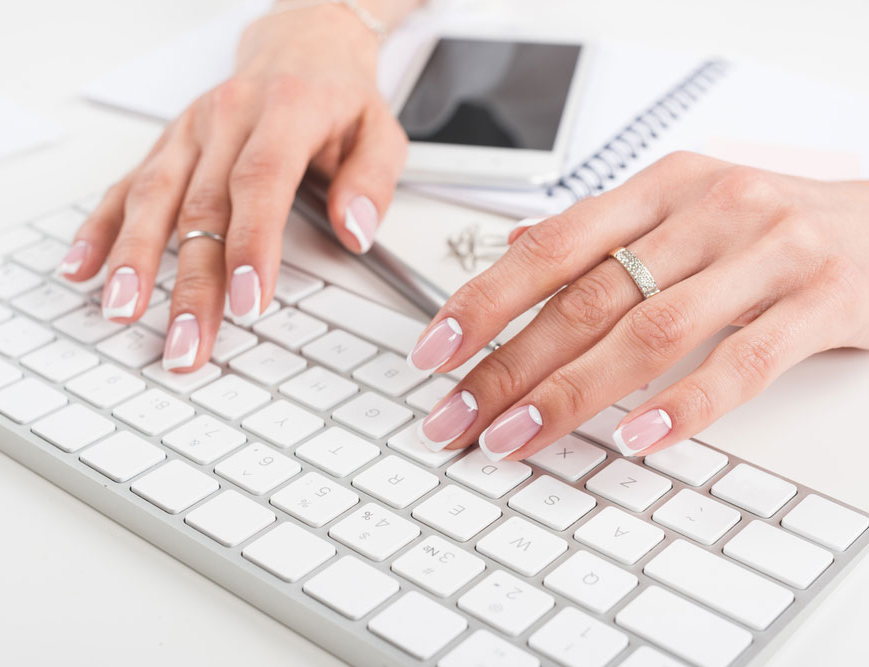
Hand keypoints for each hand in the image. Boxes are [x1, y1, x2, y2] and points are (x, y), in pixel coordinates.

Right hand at [59, 3, 406, 370]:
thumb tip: (354, 231)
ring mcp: (191, 130)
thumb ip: (371, 182)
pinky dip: (101, 227)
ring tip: (121, 310)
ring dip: (133, 258)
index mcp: (286, 111)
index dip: (252, 244)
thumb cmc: (337, 96)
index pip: (261, 181)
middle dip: (191, 282)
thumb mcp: (381, 130)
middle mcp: (229, 117)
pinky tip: (83, 266)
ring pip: (155, 196)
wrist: (300, 45)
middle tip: (187, 341)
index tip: (248, 301)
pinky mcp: (168, 142)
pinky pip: (126, 184)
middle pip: (203, 206)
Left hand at [408, 152, 868, 459]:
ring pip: (650, 331)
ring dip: (572, 393)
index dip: (484, 301)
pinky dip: (686, 405)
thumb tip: (515, 253)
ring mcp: (764, 255)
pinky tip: (639, 440)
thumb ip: (601, 235)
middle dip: (509, 365)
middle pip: (586, 298)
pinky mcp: (820, 303)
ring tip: (517, 438)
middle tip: (458, 417)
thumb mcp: (680, 208)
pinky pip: (744, 361)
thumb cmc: (767, 223)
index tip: (434, 351)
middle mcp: (704, 212)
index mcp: (658, 189)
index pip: (550, 247)